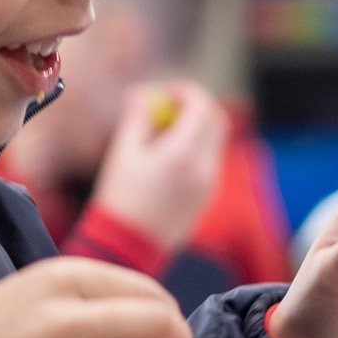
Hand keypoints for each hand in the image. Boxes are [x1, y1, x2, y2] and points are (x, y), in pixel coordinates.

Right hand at [89, 82, 229, 251]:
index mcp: (183, 153)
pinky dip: (195, 150)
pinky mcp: (206, 198)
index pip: (201, 107)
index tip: (166, 92)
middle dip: (196, 107)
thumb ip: (137, 118)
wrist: (128, 246)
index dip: (185, 92)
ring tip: (161, 135)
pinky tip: (166, 159)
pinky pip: (209, 163)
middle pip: (217, 121)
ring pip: (214, 142)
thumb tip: (140, 94)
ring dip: (195, 129)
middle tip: (170, 107)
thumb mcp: (124, 152)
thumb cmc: (120, 198)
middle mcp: (204, 167)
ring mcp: (209, 184)